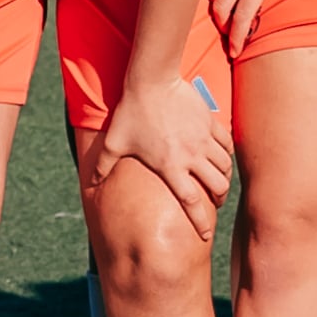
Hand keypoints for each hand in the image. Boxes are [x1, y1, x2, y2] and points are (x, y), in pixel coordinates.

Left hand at [90, 73, 233, 234]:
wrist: (152, 81)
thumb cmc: (131, 113)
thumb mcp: (114, 142)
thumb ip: (103, 167)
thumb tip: (90, 184)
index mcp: (170, 166)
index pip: (191, 202)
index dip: (200, 222)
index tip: (206, 235)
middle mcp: (191, 156)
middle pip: (217, 187)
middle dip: (218, 199)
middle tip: (214, 202)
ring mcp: (203, 139)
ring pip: (225, 167)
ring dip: (224, 178)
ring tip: (219, 181)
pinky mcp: (210, 123)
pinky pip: (226, 144)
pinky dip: (226, 154)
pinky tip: (221, 157)